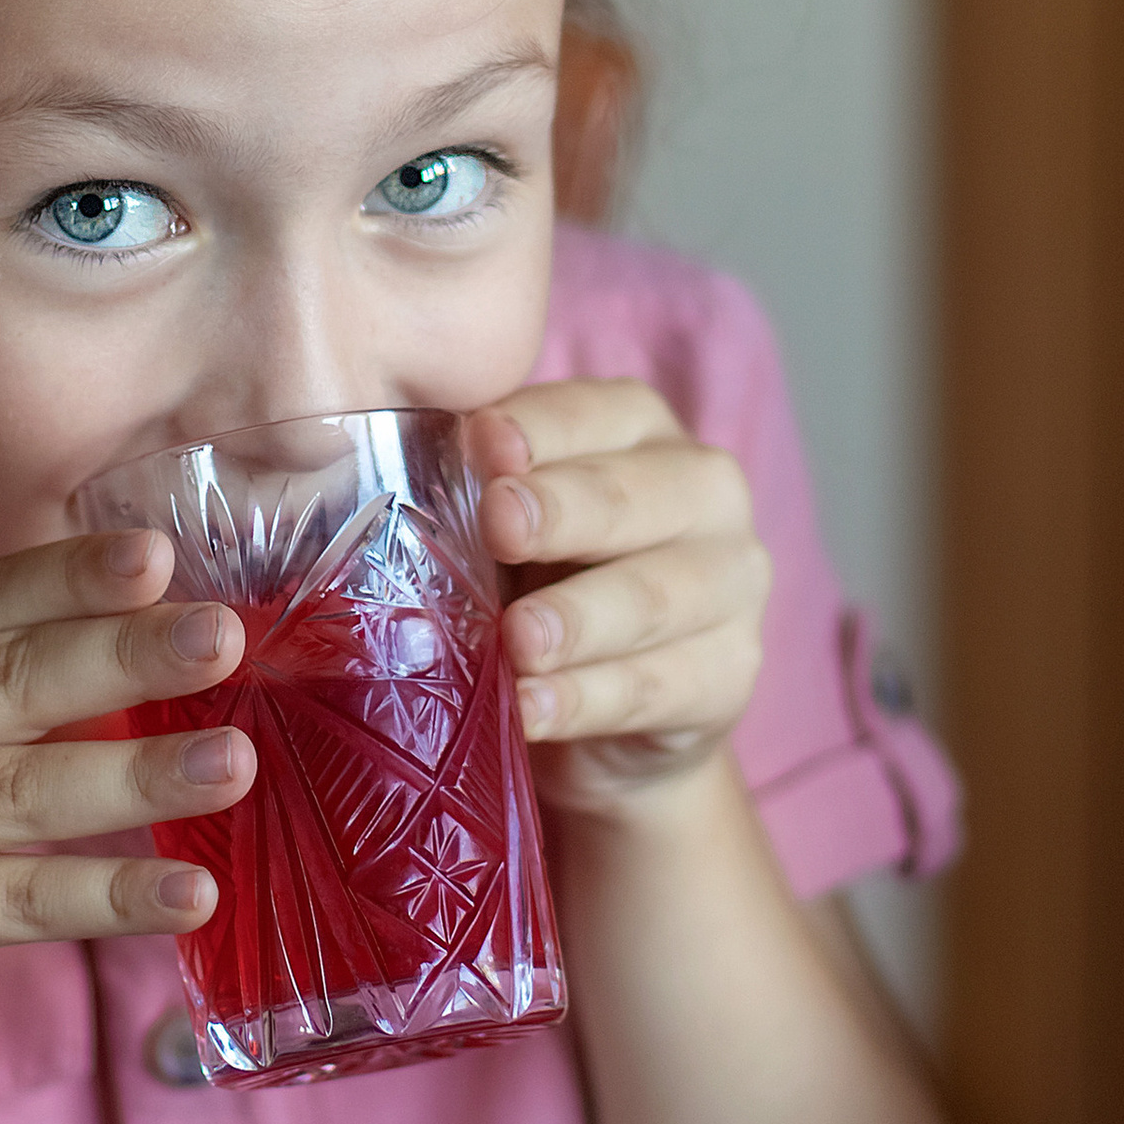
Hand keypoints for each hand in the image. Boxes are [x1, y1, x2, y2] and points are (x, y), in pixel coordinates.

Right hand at [0, 532, 250, 1058]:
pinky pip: (21, 903)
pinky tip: (192, 891)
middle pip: (1, 682)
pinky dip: (113, 896)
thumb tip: (168, 627)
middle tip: (220, 639)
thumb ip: (4, 672)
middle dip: (119, 656)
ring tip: (232, 765)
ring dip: (135, 777)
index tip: (159, 557)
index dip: (69, 577)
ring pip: (19, 793)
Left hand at [465, 381, 769, 817]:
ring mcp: (732, 584)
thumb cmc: (537, 579)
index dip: (540, 430)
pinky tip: (533, 710)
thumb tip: (391, 479)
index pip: (596, 413)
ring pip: (654, 596)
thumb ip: (471, 494)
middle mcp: (705, 492)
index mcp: (641, 430)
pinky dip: (586, 701)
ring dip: (579, 619)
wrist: (598, 705)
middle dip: (564, 512)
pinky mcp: (730, 675)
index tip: (483, 445)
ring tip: (517, 642)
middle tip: (500, 527)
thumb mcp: (499, 527)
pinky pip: (655, 688)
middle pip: (633, 498)